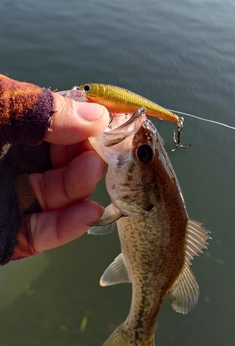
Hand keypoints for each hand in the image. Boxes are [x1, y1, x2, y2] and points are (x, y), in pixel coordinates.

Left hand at [29, 93, 108, 252]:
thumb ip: (38, 110)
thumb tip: (97, 116)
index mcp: (14, 126)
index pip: (62, 122)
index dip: (89, 122)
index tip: (114, 120)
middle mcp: (17, 162)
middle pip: (67, 160)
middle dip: (89, 153)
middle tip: (104, 149)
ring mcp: (14, 199)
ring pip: (62, 196)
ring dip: (84, 185)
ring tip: (95, 171)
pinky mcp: (9, 235)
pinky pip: (44, 232)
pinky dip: (68, 227)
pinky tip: (89, 215)